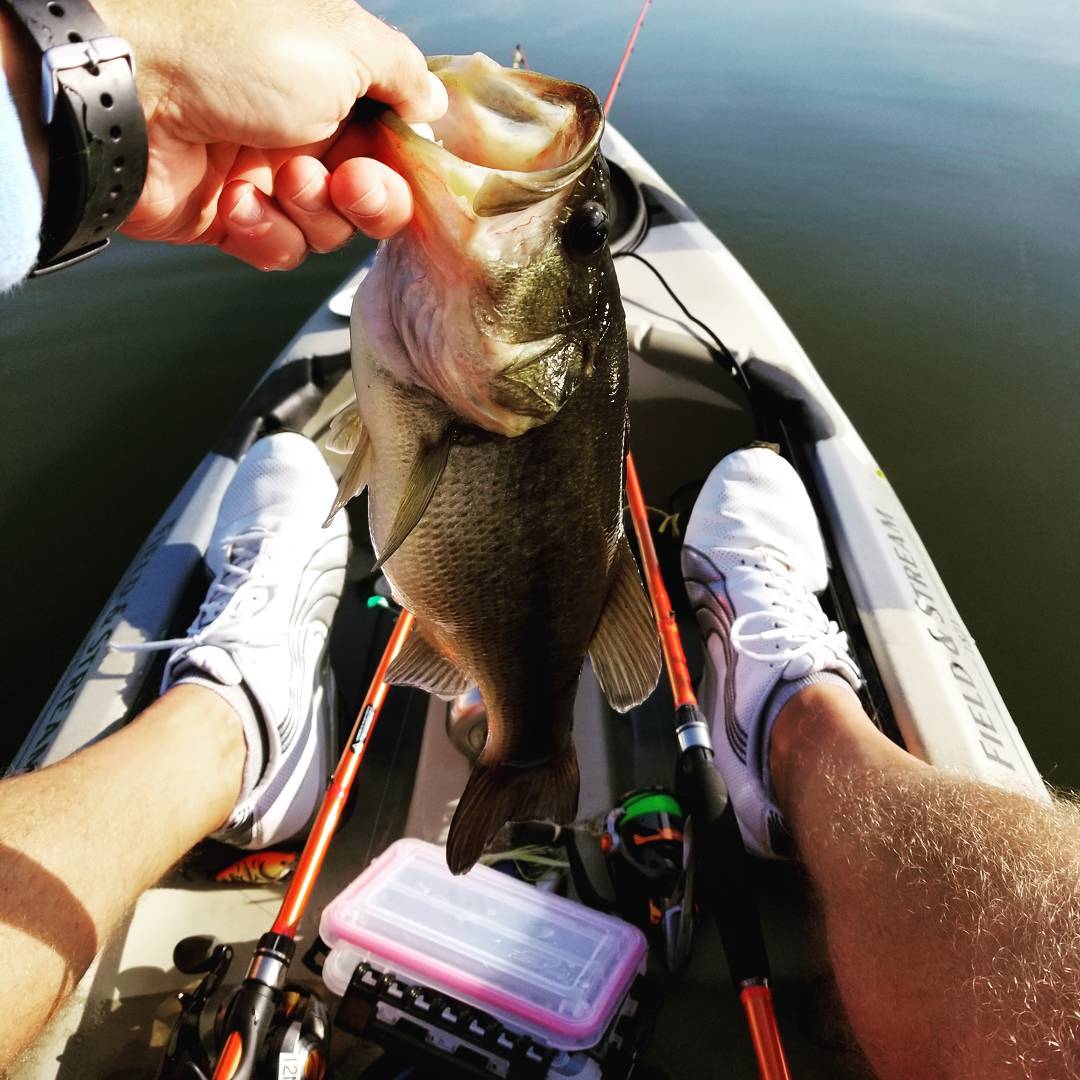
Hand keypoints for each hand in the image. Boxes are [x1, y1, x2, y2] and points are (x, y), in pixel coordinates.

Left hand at [93, 0, 446, 268]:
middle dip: (370, 197)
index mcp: (328, 77)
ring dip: (312, 210)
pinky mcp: (230, 218)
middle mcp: (300, 124)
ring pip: (329, 228)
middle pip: (370, 192)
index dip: (404, 162)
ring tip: (277, 180)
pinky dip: (267, 232)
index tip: (404, 165)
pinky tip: (237, 203)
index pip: (392, 137)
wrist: (130, 92)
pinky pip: (281, 249)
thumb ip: (403, 74)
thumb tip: (432, 101)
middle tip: (349, 184)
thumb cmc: (229, 50)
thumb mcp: (343, 40)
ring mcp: (264, 172)